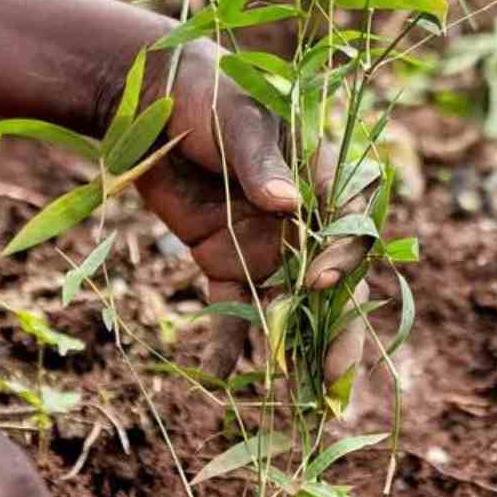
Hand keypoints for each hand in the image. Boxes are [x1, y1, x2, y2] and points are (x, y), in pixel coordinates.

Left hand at [133, 41, 371, 376]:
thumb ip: (262, 162)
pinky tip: (220, 376)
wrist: (148, 98)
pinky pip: (232, 309)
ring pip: (289, 308)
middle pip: (332, 285)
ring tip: (296, 403)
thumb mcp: (238, 119)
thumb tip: (286, 203)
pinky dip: (227, 344)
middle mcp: (302, 222)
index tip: (320, 282)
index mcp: (321, 179)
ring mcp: (265, 246)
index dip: (341, 260)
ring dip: (293, 352)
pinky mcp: (223, 261)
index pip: (349, 228)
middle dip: (338, 333)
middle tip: (338, 382)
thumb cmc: (209, 92)